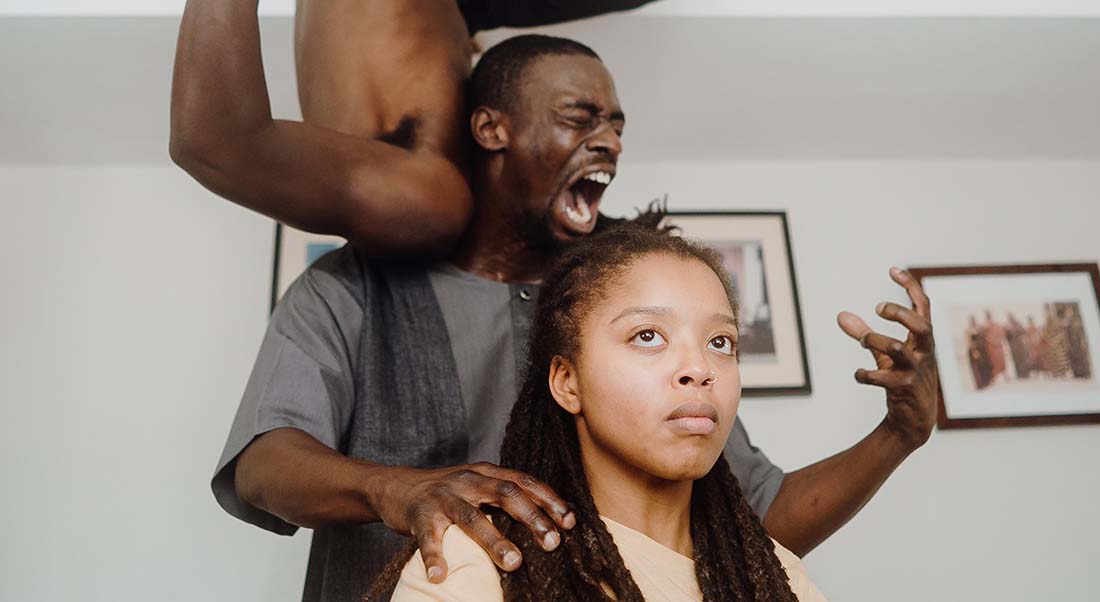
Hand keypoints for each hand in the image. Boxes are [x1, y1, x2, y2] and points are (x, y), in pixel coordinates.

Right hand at [371, 463, 574, 582]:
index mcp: (486, 473)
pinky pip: (428, 537)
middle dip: (532, 518)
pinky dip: (434, 557)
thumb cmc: (447, 491)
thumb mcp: (477, 484)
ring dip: (494, 540)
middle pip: (506, 494)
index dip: (549, 499)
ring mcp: (443, 496)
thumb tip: (546, 520)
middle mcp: (467, 480)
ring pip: (472, 517)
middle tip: (552, 543)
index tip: (569, 521)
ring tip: (513, 563)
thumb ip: (504, 495)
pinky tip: (440, 575)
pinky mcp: (419, 514)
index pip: (524, 481)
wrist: (396, 486)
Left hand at [837, 267, 939, 449]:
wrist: (913, 420)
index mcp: (922, 339)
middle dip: (898, 313)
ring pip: (897, 349)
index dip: (910, 286)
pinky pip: (883, 378)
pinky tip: (858, 375)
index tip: (893, 270)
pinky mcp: (904, 389)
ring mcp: (915, 371)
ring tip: (863, 341)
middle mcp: (923, 352)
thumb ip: (864, 333)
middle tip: (876, 309)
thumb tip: (840, 316)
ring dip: (874, 340)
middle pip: (921, 324)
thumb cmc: (901, 379)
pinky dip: (865, 374)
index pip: (923, 306)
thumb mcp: (884, 355)